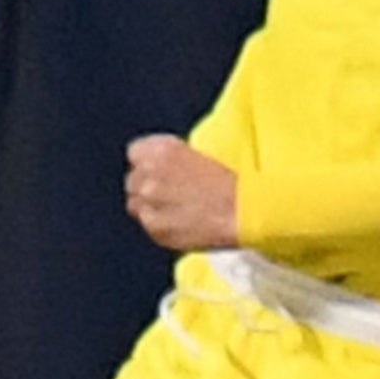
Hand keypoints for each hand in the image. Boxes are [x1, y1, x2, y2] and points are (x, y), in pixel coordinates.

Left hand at [123, 134, 239, 251]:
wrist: (245, 213)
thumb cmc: (235, 185)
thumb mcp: (203, 157)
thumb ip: (175, 159)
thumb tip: (164, 169)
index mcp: (164, 151)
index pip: (136, 152)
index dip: (148, 161)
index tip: (160, 169)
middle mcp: (150, 174)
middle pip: (133, 179)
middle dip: (148, 185)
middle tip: (172, 193)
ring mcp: (150, 202)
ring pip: (135, 203)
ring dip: (150, 205)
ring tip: (176, 210)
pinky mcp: (155, 227)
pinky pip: (148, 224)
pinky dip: (159, 224)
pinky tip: (181, 223)